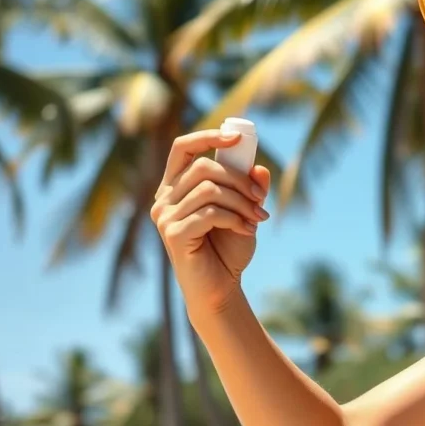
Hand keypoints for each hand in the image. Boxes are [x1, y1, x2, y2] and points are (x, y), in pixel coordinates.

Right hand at [151, 129, 270, 315]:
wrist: (221, 288)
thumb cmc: (228, 248)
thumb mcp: (244, 211)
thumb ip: (249, 188)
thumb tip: (260, 168)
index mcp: (175, 187)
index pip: (183, 148)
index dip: (208, 136)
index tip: (237, 137)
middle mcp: (164, 199)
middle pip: (203, 167)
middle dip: (239, 180)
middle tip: (260, 199)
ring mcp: (164, 217)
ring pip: (209, 190)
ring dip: (241, 202)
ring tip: (257, 219)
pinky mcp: (172, 234)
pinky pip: (210, 213)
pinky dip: (235, 218)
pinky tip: (247, 231)